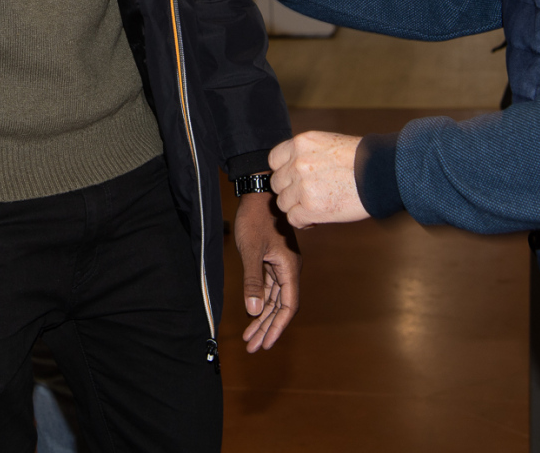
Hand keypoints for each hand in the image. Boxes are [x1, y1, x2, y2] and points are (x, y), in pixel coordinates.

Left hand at [233, 192, 299, 351]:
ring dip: (262, 318)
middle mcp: (288, 270)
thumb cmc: (255, 218)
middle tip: (253, 347)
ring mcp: (280, 265)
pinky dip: (259, 302)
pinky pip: (267, 288)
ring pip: (273, 299)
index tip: (266, 344)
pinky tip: (252, 314)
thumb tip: (253, 311)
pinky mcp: (271, 261)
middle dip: (266, 328)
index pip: (287, 307)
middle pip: (280, 307)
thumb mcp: (251, 250)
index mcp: (289, 268)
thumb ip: (253, 281)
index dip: (277, 327)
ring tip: (250, 338)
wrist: (257, 192)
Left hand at [269, 132, 369, 227]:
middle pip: (277, 184)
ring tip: (314, 206)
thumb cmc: (361, 159)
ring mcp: (302, 186)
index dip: (283, 171)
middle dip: (290, 191)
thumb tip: (292, 170)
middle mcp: (297, 163)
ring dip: (297, 207)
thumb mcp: (328, 144)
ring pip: (283, 203)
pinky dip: (303, 222)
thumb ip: (306, 154)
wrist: (380, 173)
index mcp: (300, 143)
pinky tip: (315, 219)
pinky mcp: (310, 208)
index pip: (274, 160)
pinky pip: (293, 219)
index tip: (293, 178)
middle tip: (306, 195)